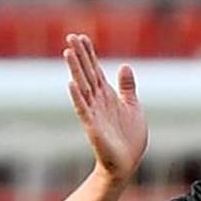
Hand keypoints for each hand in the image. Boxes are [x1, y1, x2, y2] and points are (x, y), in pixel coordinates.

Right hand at [63, 33, 147, 183]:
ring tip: (67, 53)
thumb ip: (127, 87)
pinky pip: (84, 110)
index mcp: (107, 96)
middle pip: (87, 73)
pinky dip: (78, 97)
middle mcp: (98, 101)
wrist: (127, 164)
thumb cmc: (129, 138)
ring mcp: (94, 113)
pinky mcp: (93, 128)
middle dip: (79, 56)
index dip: (89, 54)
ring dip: (75, 70)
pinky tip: (72, 84)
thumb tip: (124, 66)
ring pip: (83, 87)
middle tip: (70, 36)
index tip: (82, 36)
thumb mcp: (133, 107)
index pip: (96, 69)